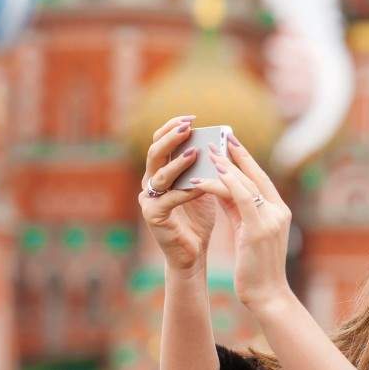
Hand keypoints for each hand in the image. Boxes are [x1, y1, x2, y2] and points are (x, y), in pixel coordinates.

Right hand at [137, 115, 216, 274]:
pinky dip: (185, 190)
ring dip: (178, 162)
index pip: (159, 141)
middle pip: (154, 152)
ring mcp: (149, 199)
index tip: (192, 117)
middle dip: (171, 137)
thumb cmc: (198, 219)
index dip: (172, 126)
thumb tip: (220, 143)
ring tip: (196, 152)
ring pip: (159, 174)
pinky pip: (169, 199)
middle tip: (188, 127)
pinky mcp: (153, 216)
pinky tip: (201, 185)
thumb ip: (204, 167)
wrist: (192, 252)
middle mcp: (149, 182)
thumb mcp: (203, 186)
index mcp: (159, 171)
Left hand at [189, 134, 293, 313]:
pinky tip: (208, 176)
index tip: (233, 143)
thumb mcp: (247, 233)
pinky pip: (240, 198)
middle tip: (223, 136)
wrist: (267, 295)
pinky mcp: (259, 229)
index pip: (261, 180)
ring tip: (211, 151)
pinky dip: (224, 184)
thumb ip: (238, 211)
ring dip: (228, 165)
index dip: (247, 160)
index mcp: (279, 212)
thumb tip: (222, 190)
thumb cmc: (256, 268)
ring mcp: (271, 219)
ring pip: (247, 184)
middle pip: (256, 176)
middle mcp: (279, 212)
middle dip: (238, 155)